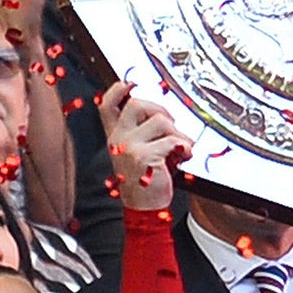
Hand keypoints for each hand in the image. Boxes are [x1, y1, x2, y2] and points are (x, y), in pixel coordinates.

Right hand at [99, 82, 185, 209]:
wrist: (143, 210)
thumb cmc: (145, 182)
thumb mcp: (140, 153)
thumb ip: (146, 133)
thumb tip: (167, 116)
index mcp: (115, 136)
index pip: (107, 104)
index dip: (118, 89)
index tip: (131, 83)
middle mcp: (118, 139)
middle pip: (137, 104)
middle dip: (161, 110)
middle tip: (172, 125)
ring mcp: (129, 146)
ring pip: (160, 121)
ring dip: (177, 133)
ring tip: (181, 148)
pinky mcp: (143, 156)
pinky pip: (172, 140)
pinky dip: (184, 147)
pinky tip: (185, 156)